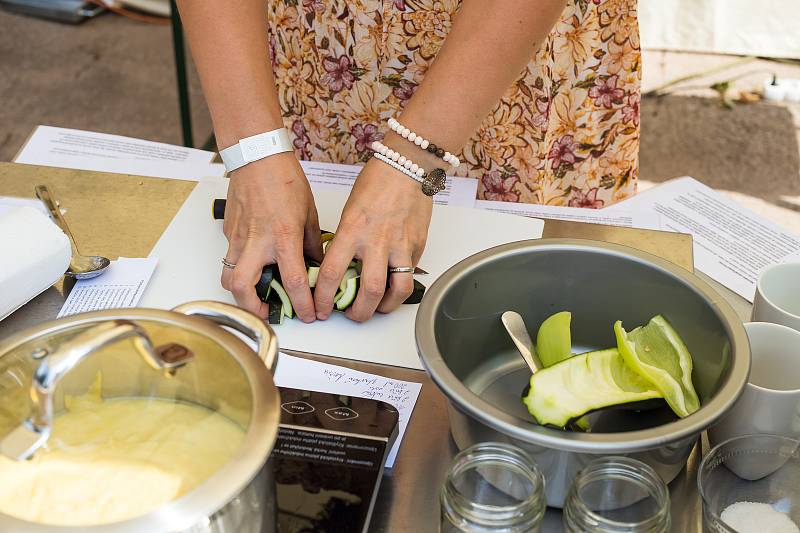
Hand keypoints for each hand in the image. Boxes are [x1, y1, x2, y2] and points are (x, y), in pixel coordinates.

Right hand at [222, 152, 321, 321]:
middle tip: (270, 311)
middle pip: (242, 289)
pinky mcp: (228, 233)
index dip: (303, 305)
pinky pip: (231, 257)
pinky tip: (256, 261)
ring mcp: (238, 238)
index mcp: (283, 237)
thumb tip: (317, 265)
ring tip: (258, 294)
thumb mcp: (309, 214)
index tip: (309, 314)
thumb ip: (313, 244)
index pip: (294, 282)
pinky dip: (241, 266)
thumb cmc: (284, 180)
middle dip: (255, 309)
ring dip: (242, 292)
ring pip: (228, 276)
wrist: (257, 157)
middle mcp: (257, 242)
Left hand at [314, 158, 432, 321]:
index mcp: (352, 230)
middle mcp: (376, 241)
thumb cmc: (376, 183)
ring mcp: (400, 245)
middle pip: (368, 292)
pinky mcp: (417, 246)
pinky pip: (410, 275)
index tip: (320, 307)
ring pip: (395, 291)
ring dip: (384, 308)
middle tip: (351, 316)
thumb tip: (340, 268)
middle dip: (357, 313)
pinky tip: (393, 287)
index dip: (323, 298)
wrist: (407, 167)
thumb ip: (345, 241)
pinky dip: (400, 287)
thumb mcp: (349, 212)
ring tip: (377, 309)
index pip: (331, 274)